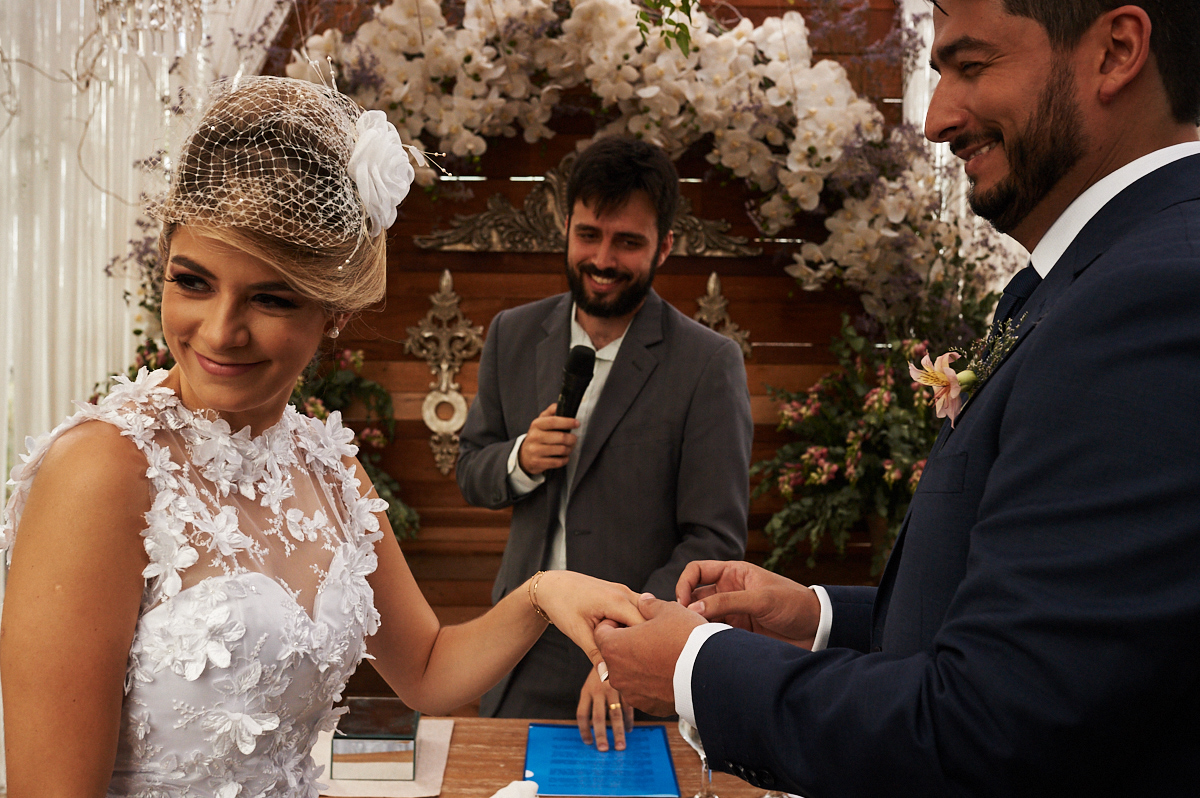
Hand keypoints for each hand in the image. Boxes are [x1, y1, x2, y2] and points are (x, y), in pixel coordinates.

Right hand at [518, 404, 579, 474]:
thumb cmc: (538, 436)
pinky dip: (565, 459)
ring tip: (569, 447)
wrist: (524, 455)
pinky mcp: (538, 462)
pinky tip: (564, 456)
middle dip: (572, 438)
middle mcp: (534, 437)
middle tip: (574, 439)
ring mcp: (535, 451)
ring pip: (561, 450)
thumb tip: (559, 404)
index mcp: (536, 424)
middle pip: (561, 437)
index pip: (553, 421)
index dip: (567, 422)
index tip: (577, 423)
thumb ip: (551, 412)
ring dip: (569, 449)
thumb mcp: (541, 422)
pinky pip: (558, 462)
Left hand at [532, 571, 645, 675]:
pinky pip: (637, 610)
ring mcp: (625, 591)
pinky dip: (636, 624)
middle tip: (640, 662)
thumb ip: (595, 653)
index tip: (642, 663)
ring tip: (634, 652)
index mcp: (616, 601)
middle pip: (649, 619)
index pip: (644, 625)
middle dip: (647, 639)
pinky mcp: (622, 594)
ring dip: (641, 631)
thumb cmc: (561, 605)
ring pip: (645, 614)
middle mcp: (625, 593)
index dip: (645, 645)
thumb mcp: (578, 632)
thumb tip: (607, 676)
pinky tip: (628, 640)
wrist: (552, 585)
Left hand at [576, 665, 633, 751]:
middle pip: (598, 717)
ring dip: (618, 732)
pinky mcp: (626, 687)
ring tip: (620, 746)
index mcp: (586, 690)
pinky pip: (628, 707)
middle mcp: (598, 690)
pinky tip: (628, 729)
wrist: (611, 652)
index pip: (582, 714)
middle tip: (602, 749)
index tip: (588, 742)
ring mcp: (613, 688)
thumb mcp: (590, 684)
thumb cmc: (600, 674)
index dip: (584, 731)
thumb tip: (592, 728)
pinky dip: (629, 720)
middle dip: (601, 735)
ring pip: (616, 714)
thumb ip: (590, 703)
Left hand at [594, 594, 705, 716]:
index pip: (602, 631)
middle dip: (628, 645)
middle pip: (615, 655)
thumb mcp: (668, 610)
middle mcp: (617, 673)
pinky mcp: (648, 706)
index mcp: (614, 646)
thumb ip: (649, 605)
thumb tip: (644, 601)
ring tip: (663, 656)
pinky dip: (653, 682)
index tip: (631, 621)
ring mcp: (632, 692)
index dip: (615, 623)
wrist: (711, 672)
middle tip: (651, 638)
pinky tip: (670, 672)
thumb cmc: (686, 637)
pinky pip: (645, 690)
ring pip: (630, 674)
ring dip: (640, 665)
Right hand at [677, 560, 820, 648]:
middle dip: (686, 609)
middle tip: (684, 625)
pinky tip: (708, 647)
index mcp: (733, 573)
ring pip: (703, 617)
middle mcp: (729, 591)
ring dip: (697, 626)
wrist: (818, 630)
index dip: (685, 583)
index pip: (697, 571)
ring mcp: (732, 613)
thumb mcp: (762, 598)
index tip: (682, 602)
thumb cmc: (794, 604)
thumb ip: (728, 602)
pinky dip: (708, 640)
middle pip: (695, 596)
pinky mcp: (737, 633)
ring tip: (695, 638)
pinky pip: (715, 634)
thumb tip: (693, 609)